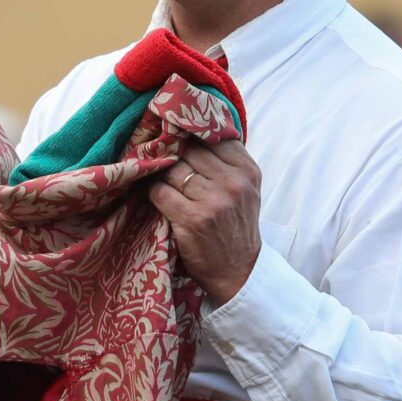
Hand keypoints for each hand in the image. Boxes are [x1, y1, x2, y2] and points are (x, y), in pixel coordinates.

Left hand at [148, 139, 262, 303]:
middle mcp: (234, 183)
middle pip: (189, 151)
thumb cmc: (236, 227)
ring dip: (161, 174)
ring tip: (159, 180)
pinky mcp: (192, 219)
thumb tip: (193, 129)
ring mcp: (214, 201)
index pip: (214, 136)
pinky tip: (157, 197)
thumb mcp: (245, 190)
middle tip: (160, 158)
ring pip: (173, 170)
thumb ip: (227, 162)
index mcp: (248, 171)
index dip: (191, 134)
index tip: (177, 136)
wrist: (238, 271)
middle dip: (173, 154)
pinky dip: (153, 192)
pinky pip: (160, 192)